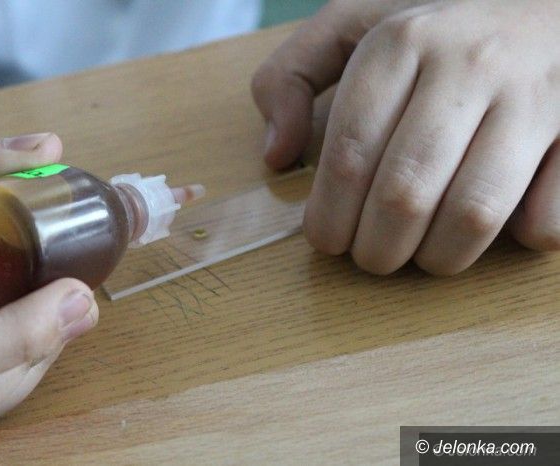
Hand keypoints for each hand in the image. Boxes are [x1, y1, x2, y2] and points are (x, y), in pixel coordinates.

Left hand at [252, 0, 559, 273]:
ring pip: (475, 214)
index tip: (326, 240)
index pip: (351, 153)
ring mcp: (536, 96)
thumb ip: (292, 76)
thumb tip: (277, 155)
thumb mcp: (352, 23)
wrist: (547, 0)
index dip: (330, 215)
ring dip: (438, 257)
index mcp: (403, 41)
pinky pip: (548, 215)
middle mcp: (471, 64)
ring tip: (422, 255)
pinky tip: (498, 226)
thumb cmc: (439, 26)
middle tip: (370, 257)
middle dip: (376, 248)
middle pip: (406, 193)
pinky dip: (520, 237)